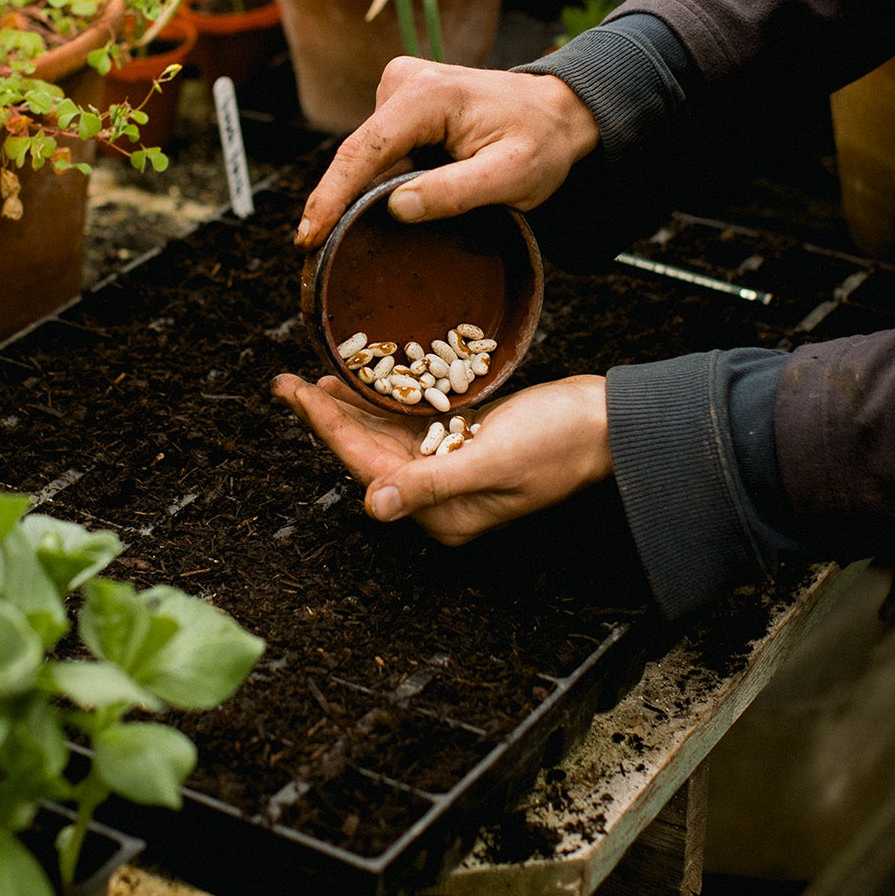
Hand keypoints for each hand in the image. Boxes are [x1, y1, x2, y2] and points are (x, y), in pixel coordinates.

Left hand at [271, 372, 613, 544]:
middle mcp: (443, 498)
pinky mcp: (467, 442)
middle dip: (328, 419)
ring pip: (388, 439)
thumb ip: (433, 482)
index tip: (294, 395)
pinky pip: (414, 426)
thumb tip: (374, 505)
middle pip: (370, 455)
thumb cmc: (562, 442)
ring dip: (351, 410)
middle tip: (285, 382)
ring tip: (313, 381)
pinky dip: (387, 404)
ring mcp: (454, 470)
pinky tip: (367, 385)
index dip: (329, 429)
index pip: (370, 469)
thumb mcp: (496, 460)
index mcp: (446, 514)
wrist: (609, 422)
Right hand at [295, 58, 600, 248]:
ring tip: (379, 227)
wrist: (557, 111)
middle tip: (318, 256)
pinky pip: (381, 151)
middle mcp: (403, 82)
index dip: (331, 197)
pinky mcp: (400, 102)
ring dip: (369, 192)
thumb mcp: (514, 176)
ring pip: (369, 156)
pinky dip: (381, 180)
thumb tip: (396, 207)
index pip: (364, 151)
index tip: (307, 239)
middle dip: (340, 203)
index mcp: (427, 96)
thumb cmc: (541, 143)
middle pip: (359, 155)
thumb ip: (458, 191)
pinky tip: (388, 207)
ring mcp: (398, 88)